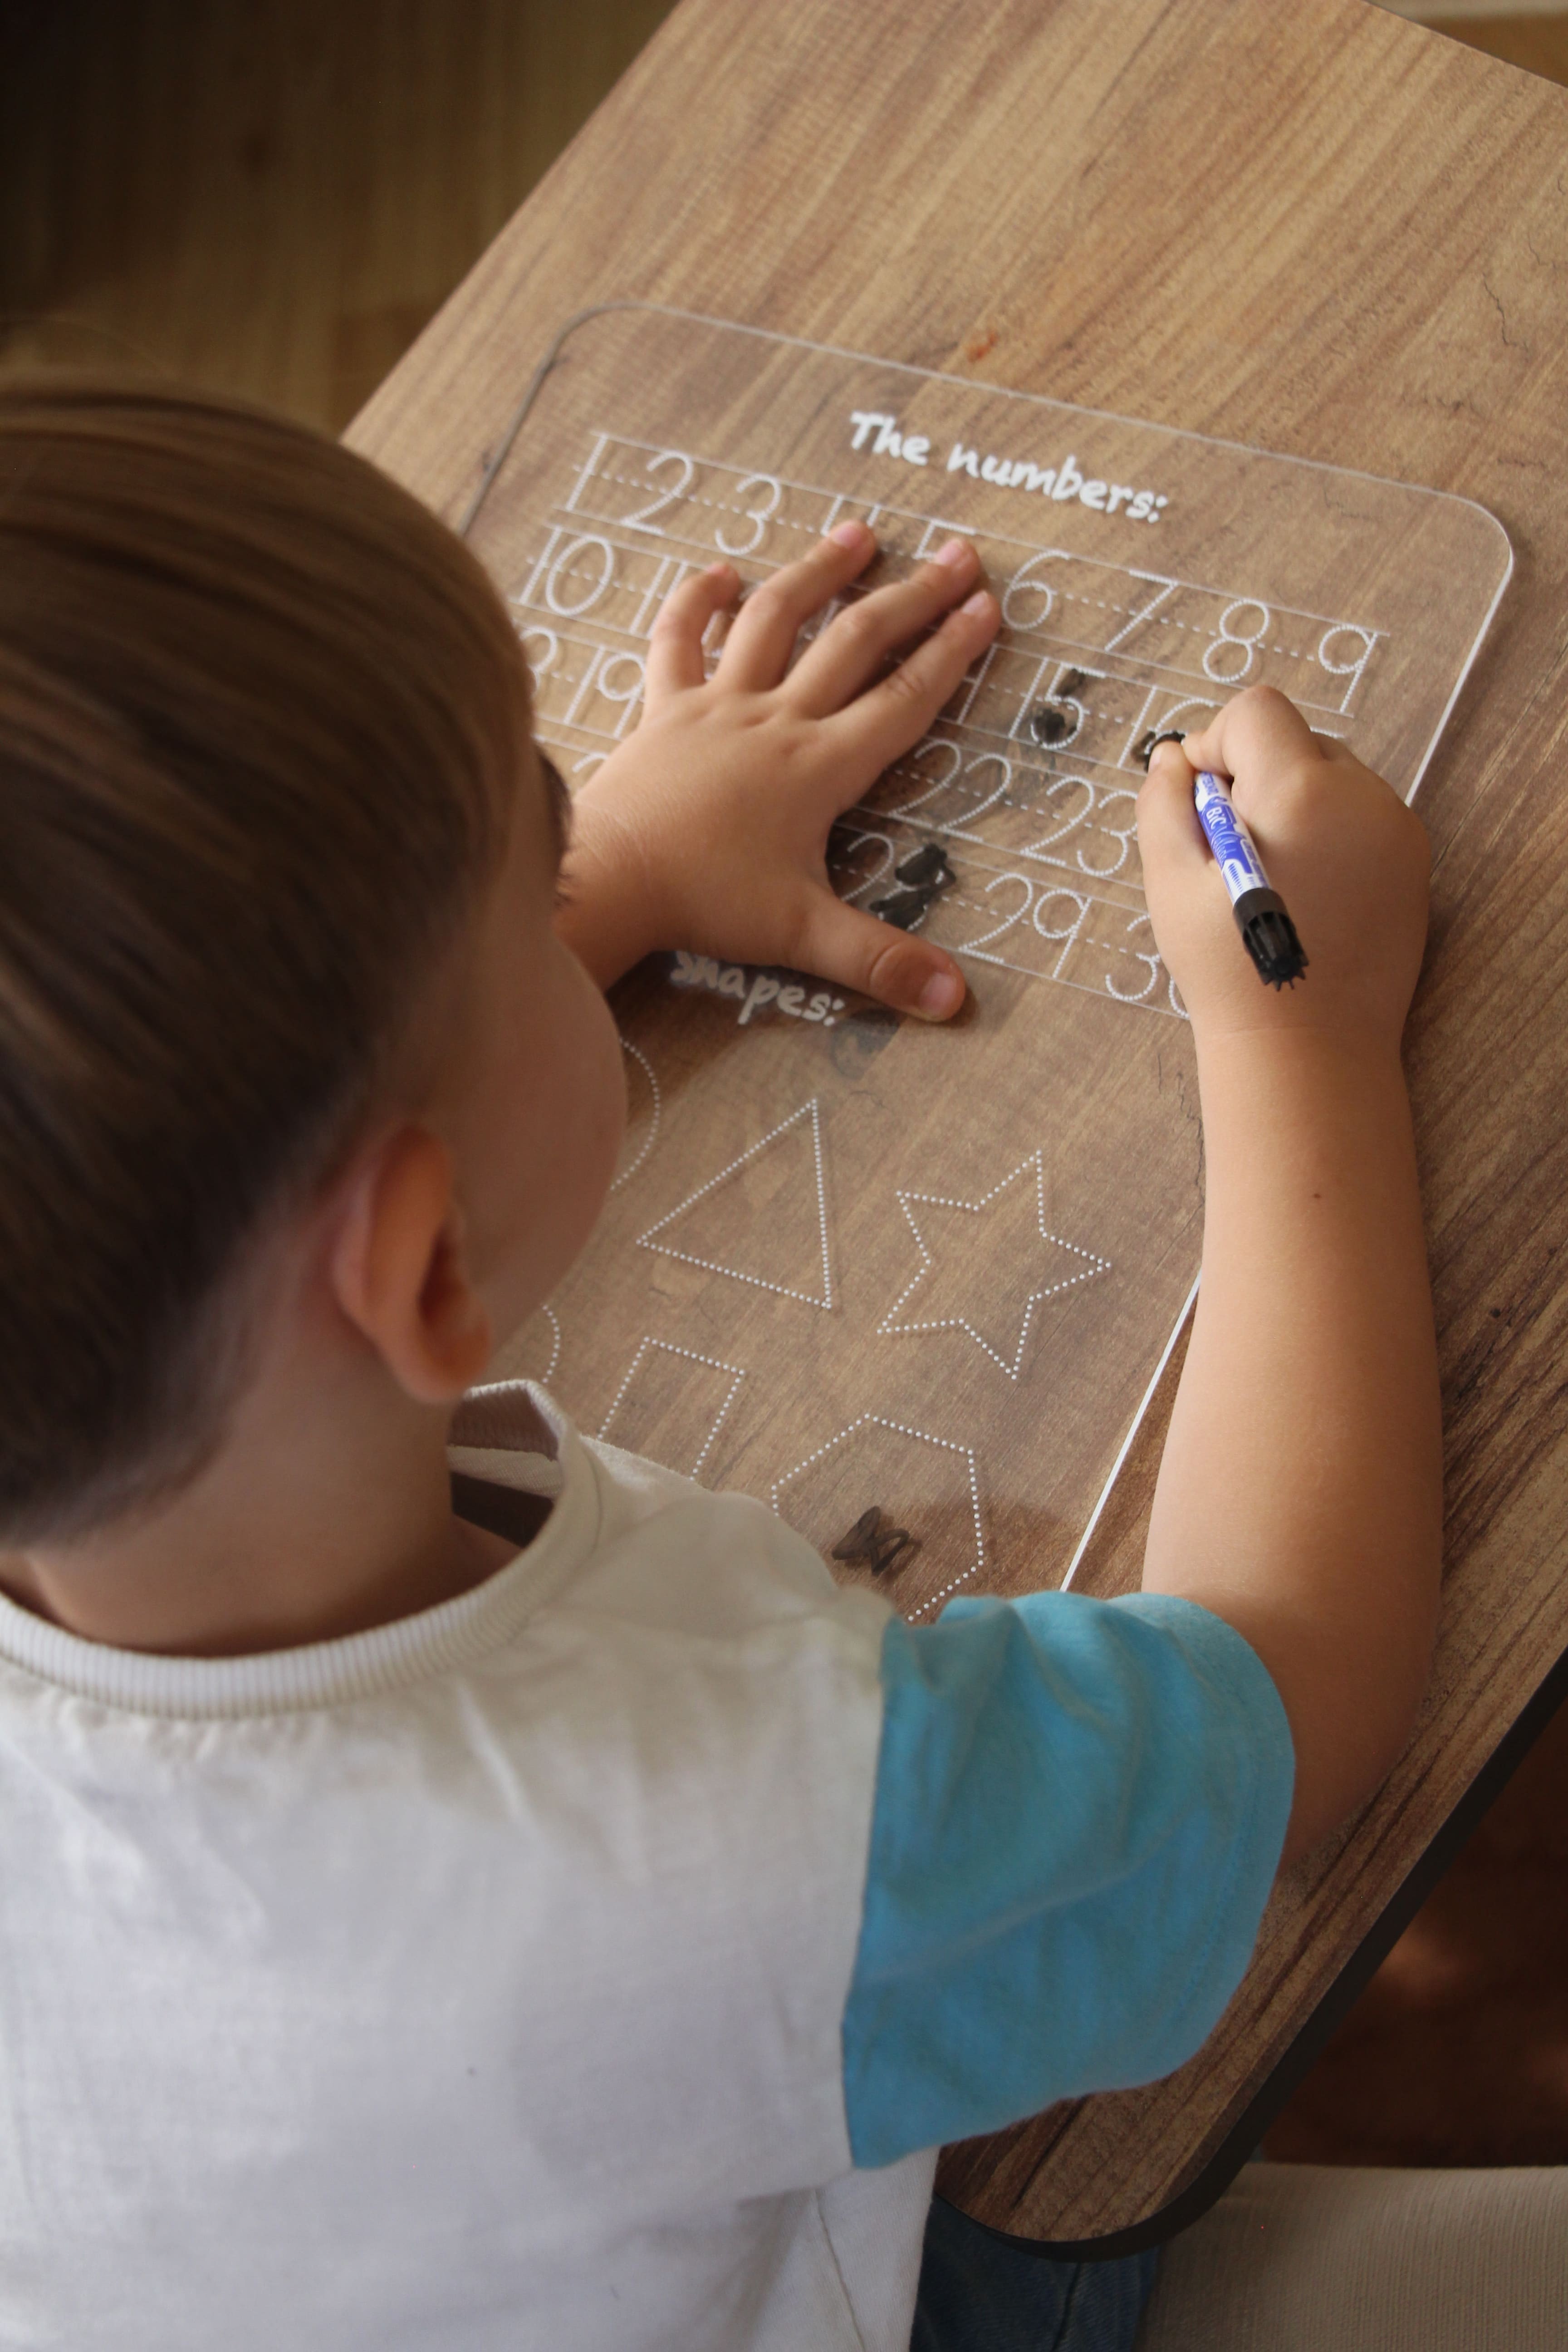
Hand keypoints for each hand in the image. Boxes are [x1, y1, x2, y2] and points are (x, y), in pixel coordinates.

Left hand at [553, 520, 999, 1018]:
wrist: (611, 880)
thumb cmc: (703, 904)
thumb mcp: (803, 937)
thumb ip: (881, 962)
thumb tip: (954, 1000)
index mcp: (819, 768)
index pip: (903, 700)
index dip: (951, 654)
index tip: (987, 606)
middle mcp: (775, 721)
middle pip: (855, 643)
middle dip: (912, 596)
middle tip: (956, 554)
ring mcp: (716, 707)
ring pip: (776, 620)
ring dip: (818, 573)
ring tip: (857, 533)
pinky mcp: (662, 708)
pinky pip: (679, 639)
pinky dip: (698, 601)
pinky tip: (721, 570)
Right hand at [1138, 687, 1429, 1052]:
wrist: (1309, 1052)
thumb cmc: (1230, 971)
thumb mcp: (1169, 883)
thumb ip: (1164, 803)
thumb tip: (1174, 758)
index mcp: (1301, 790)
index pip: (1257, 711)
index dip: (1215, 744)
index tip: (1199, 801)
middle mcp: (1363, 797)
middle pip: (1298, 740)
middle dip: (1255, 777)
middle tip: (1229, 852)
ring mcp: (1398, 830)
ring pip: (1333, 778)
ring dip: (1293, 805)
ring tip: (1270, 879)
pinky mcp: (1415, 863)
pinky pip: (1362, 817)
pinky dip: (1328, 835)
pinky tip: (1306, 894)